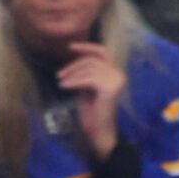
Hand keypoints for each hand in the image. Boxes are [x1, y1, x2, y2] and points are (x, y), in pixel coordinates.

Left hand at [59, 40, 128, 156]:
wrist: (99, 130)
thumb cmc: (93, 111)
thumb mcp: (88, 86)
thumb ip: (86, 73)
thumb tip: (75, 61)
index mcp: (116, 74)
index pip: (103, 53)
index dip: (87, 47)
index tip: (70, 47)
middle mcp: (119, 75)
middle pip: (92, 61)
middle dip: (73, 66)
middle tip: (59, 74)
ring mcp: (116, 81)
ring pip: (89, 69)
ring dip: (72, 75)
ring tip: (61, 82)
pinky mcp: (110, 88)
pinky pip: (88, 79)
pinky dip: (74, 81)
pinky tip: (64, 86)